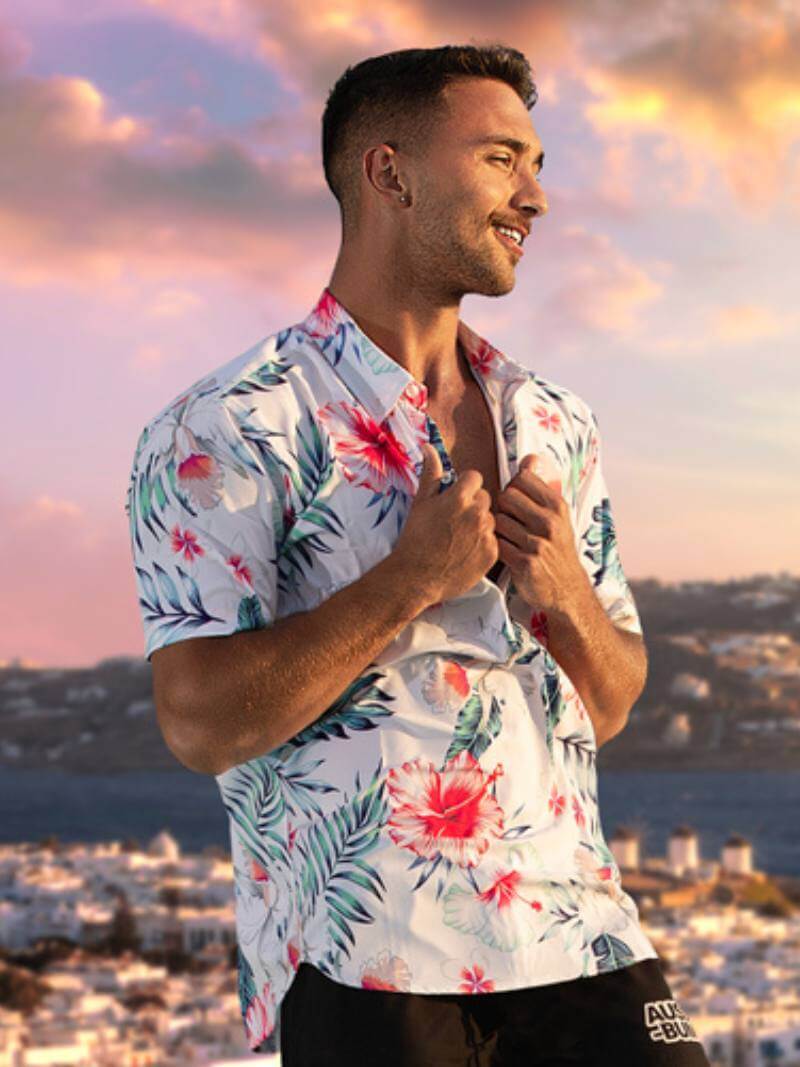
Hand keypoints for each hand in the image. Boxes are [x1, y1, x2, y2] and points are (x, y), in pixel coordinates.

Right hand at [393, 443, 498, 605]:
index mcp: (460, 496)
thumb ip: (430, 473)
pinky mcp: (492, 553)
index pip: (474, 478)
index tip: (454, 500)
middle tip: (454, 522)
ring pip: (490, 519)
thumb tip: (429, 448)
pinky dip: (483, 544)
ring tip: (459, 539)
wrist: (415, 577)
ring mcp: (486, 534)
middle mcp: (477, 513)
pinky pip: (493, 540)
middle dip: (473, 505)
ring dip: (479, 525)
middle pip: (485, 498)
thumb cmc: (415, 539)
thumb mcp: (420, 503)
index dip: (464, 488)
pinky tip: (465, 552)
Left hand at [494, 453, 590, 618]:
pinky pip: (497, 544)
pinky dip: (497, 547)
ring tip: (508, 538)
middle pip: (506, 497)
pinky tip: (506, 552)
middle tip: (507, 520)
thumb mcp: (557, 515)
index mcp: (557, 506)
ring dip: (497, 529)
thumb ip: (540, 487)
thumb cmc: (557, 548)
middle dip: (501, 507)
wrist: (567, 589)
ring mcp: (538, 543)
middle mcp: (550, 522)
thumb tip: (529, 458)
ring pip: (498, 521)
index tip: (515, 501)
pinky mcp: (525, 563)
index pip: (521, 479)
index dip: (512, 488)